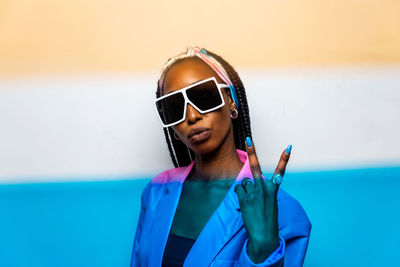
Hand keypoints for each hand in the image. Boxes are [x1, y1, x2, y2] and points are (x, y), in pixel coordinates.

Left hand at [234, 137, 291, 262]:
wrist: (264, 236)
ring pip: (244, 182)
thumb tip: (247, 182)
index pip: (280, 171)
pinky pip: (238, 189)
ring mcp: (254, 193)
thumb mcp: (270, 202)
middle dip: (252, 151)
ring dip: (245, 189)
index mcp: (274, 190)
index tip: (289, 147)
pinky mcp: (245, 199)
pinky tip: (245, 203)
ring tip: (250, 201)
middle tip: (248, 139)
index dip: (284, 158)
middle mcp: (264, 189)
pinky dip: (239, 195)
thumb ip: (262, 190)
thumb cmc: (267, 219)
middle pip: (256, 166)